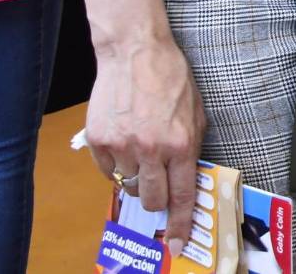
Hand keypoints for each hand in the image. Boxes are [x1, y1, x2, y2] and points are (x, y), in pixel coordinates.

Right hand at [85, 35, 206, 248]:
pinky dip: (116, 164)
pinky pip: (107, 170)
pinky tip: (125, 141)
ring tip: (141, 152)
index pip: (181, 196)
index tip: (176, 243)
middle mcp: (150, 149)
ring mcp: (121, 146)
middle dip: (157, 200)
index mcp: (180, 143)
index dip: (179, 224)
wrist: (135, 52)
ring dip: (137, 178)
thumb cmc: (170, 78)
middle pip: (152, 199)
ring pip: (129, 185)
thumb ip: (192, 146)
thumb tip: (189, 178)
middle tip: (159, 187)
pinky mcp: (99, 140)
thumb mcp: (196, 113)